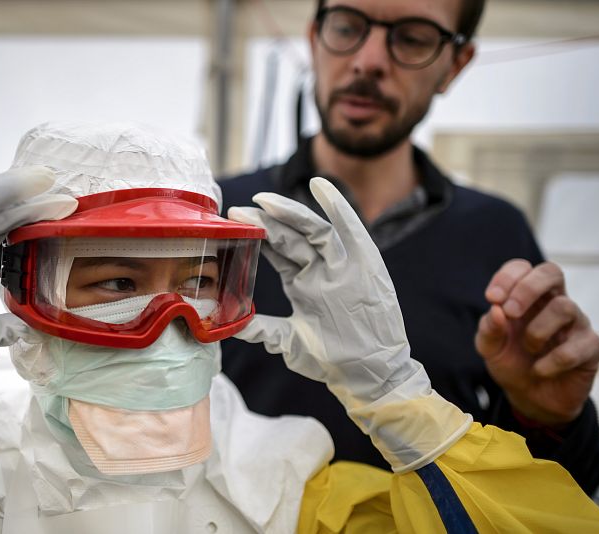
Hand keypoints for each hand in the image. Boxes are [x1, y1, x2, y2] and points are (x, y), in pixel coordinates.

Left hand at [228, 177, 470, 471]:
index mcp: (304, 283)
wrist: (371, 375)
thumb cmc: (331, 361)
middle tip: (239, 210)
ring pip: (314, 231)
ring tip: (265, 200)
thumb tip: (227, 326)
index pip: (278, 251)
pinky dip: (337, 206)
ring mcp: (343, 266)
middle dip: (265, 222)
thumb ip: (261, 330)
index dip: (258, 236)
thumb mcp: (288, 343)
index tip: (234, 222)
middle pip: (291, 237)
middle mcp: (322, 270)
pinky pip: (351, 230)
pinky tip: (320, 185)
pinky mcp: (365, 264)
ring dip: (290, 213)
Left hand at [476, 259, 598, 425]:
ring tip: (529, 348)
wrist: (530, 397)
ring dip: (537, 330)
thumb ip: (488, 329)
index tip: (492, 298)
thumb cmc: (511, 362)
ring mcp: (575, 323)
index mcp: (527, 297)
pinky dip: (552, 361)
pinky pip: (577, 346)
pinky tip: (540, 370)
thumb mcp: (490, 348)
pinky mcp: (590, 347)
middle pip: (551, 271)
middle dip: (527, 288)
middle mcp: (554, 302)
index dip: (508, 276)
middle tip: (510, 312)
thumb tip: (496, 311)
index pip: (523, 267)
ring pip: (564, 307)